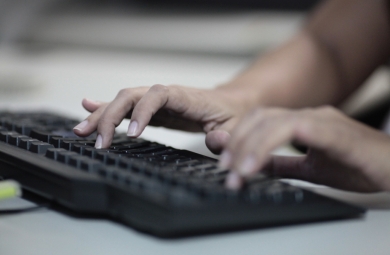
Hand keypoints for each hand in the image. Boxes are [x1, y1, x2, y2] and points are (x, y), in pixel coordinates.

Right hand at [73, 84, 246, 152]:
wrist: (231, 103)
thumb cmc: (232, 114)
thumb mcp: (235, 127)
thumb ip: (225, 136)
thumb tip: (213, 141)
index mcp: (186, 97)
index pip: (156, 95)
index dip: (142, 112)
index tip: (133, 135)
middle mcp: (166, 95)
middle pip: (131, 96)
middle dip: (111, 116)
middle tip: (99, 142)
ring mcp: (156, 102)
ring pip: (123, 101)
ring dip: (101, 115)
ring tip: (81, 130)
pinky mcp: (152, 110)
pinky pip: (126, 107)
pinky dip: (106, 109)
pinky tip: (88, 108)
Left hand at [219, 106, 389, 191]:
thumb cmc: (359, 165)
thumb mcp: (311, 168)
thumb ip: (283, 164)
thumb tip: (255, 166)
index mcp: (302, 122)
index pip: (260, 121)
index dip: (238, 139)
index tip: (226, 164)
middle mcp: (308, 115)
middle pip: (259, 118)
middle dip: (236, 143)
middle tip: (226, 169)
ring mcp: (320, 119)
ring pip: (271, 121)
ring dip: (248, 146)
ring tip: (237, 172)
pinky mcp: (332, 130)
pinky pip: (294, 129)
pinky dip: (268, 145)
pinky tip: (255, 165)